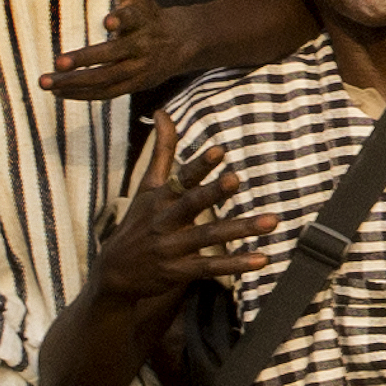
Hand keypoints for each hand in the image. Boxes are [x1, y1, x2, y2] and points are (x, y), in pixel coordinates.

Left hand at [43, 0, 196, 102]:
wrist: (183, 44)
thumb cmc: (150, 13)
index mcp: (144, 20)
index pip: (133, 18)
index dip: (122, 19)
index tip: (108, 21)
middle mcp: (142, 47)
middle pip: (112, 56)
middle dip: (84, 60)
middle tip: (58, 62)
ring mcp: (138, 70)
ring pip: (104, 79)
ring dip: (74, 83)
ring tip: (46, 82)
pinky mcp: (133, 85)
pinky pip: (105, 93)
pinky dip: (81, 95)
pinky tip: (59, 93)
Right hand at [91, 113, 260, 305]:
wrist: (114, 273)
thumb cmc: (138, 222)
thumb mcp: (147, 186)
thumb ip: (162, 151)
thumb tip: (162, 111)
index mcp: (160, 197)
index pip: (182, 178)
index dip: (199, 165)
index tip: (219, 150)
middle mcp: (165, 220)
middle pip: (191, 204)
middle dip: (213, 192)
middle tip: (236, 179)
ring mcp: (172, 247)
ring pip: (209, 236)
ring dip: (240, 228)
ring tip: (272, 221)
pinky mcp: (179, 271)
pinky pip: (210, 267)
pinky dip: (236, 264)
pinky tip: (262, 259)